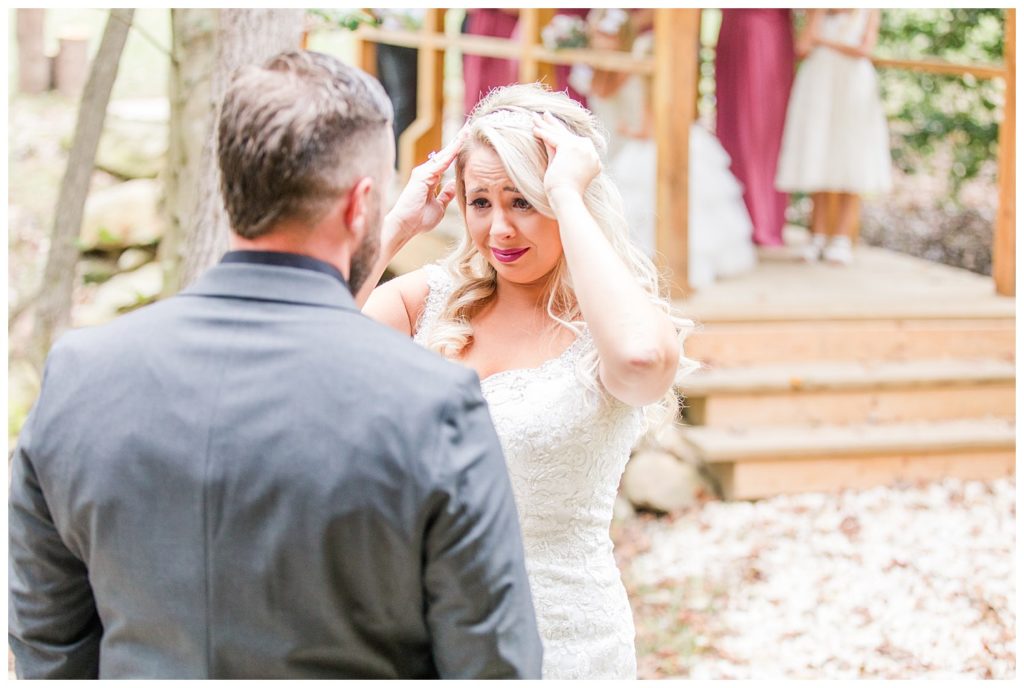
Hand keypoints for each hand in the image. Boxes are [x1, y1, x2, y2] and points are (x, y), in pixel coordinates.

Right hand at [382, 126, 466, 251]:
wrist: (404, 227)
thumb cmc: (418, 220)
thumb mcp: (439, 207)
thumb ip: (446, 195)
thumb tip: (453, 185)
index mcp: (429, 179)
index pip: (445, 163)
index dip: (456, 152)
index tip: (467, 142)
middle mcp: (425, 173)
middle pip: (445, 155)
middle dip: (457, 142)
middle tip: (469, 129)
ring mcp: (423, 172)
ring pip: (444, 155)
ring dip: (456, 142)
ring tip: (467, 131)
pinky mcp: (422, 175)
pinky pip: (441, 161)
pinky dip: (452, 151)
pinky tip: (461, 142)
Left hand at [532, 112, 600, 199]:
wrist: (566, 197)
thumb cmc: (563, 189)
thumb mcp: (561, 166)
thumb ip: (556, 151)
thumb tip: (547, 137)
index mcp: (592, 157)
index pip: (574, 140)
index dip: (562, 131)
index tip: (552, 123)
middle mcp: (589, 150)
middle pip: (567, 134)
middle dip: (554, 124)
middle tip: (544, 113)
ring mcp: (582, 148)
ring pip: (560, 134)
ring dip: (545, 125)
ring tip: (533, 118)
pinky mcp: (570, 147)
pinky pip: (553, 138)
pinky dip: (542, 132)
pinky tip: (534, 128)